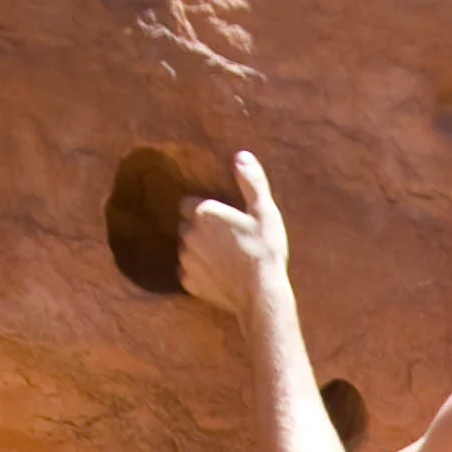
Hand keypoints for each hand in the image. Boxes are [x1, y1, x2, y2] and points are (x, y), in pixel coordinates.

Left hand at [178, 152, 288, 320]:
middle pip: (185, 226)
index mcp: (204, 212)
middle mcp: (188, 234)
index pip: (187, 203)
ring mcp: (186, 259)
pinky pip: (188, 272)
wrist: (262, 295)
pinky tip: (218, 275)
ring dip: (198, 251)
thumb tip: (241, 156)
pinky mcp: (189, 283)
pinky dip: (199, 272)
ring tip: (223, 258)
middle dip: (199, 230)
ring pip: (186, 249)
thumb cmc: (265, 250)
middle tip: (224, 238)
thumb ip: (251, 182)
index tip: (220, 218)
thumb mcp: (265, 212)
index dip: (203, 209)